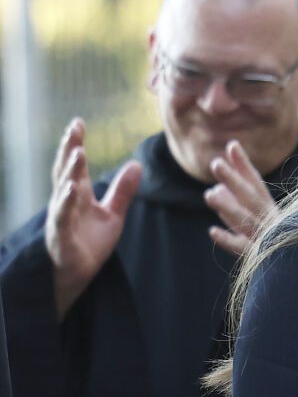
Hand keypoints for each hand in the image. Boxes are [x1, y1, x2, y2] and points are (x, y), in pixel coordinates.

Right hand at [44, 119, 138, 319]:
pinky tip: (71, 188)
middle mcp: (66, 202)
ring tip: (77, 152)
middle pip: (66, 171)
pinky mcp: (61, 236)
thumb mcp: (113, 214)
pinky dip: (66, 202)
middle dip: (69, 149)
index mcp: (78, 195)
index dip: (76, 144)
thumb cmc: (90, 242)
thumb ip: (122, 190)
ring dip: (69, 171)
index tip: (78, 122)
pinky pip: (62, 216)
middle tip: (74, 128)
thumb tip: (136, 164)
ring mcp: (62, 217)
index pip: (77, 165)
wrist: (78, 274)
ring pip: (63, 190)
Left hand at [203, 140, 279, 256]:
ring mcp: (266, 238)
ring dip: (230, 207)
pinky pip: (243, 249)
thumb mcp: (260, 221)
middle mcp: (270, 220)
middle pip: (251, 198)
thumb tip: (216, 189)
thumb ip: (238, 204)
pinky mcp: (260, 257)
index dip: (243, 165)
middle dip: (234, 180)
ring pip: (247, 220)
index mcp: (271, 210)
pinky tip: (213, 231)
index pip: (256, 184)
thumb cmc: (279, 244)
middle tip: (216, 163)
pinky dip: (228, 240)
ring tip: (210, 195)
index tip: (232, 145)